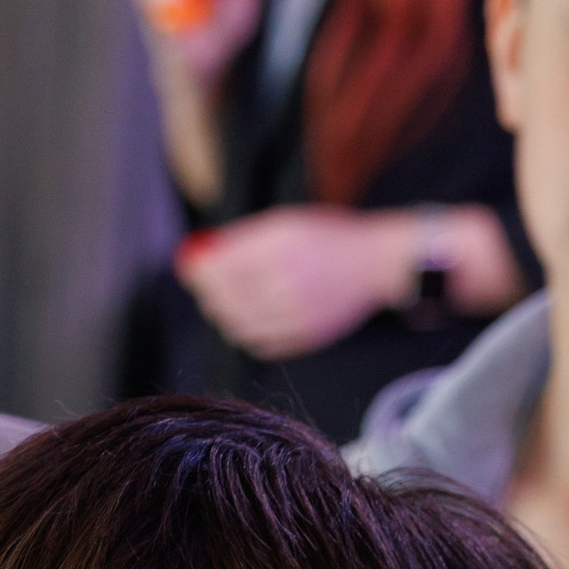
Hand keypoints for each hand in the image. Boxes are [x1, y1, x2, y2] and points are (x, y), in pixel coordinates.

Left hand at [176, 204, 417, 359]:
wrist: (375, 265)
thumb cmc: (326, 239)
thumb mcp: (284, 224)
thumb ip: (242, 241)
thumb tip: (199, 257)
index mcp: (278, 248)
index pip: (219, 268)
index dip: (199, 270)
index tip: (193, 266)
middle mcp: (285, 282)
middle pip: (224, 300)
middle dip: (209, 292)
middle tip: (207, 285)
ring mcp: (296, 314)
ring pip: (239, 325)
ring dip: (227, 314)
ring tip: (231, 301)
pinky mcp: (305, 337)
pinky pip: (261, 343)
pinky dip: (249, 332)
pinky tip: (255, 318)